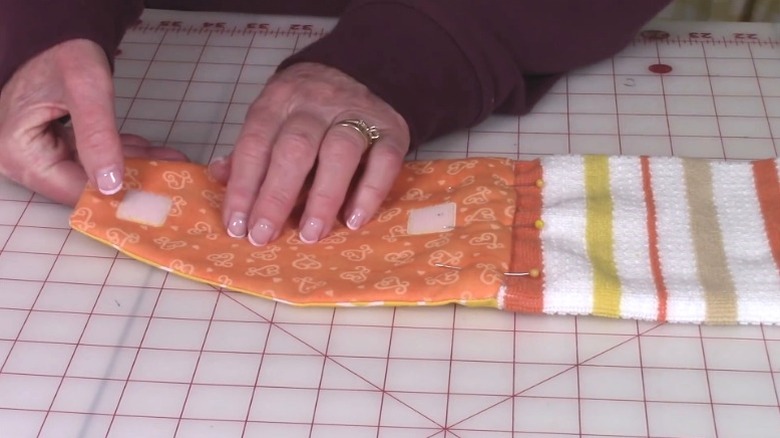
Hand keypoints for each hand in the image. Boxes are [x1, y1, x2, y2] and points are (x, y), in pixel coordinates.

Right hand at [0, 39, 185, 204]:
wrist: (58, 32)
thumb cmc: (64, 53)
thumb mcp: (86, 91)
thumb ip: (97, 137)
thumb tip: (110, 184)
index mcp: (18, 152)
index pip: (70, 188)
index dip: (113, 194)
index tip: (151, 195)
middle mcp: (22, 159)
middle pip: (82, 183)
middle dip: (128, 179)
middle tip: (169, 177)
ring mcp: (38, 152)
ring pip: (91, 171)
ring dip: (130, 166)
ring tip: (170, 164)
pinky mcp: (54, 144)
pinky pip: (90, 156)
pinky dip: (120, 152)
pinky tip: (152, 153)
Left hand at [211, 62, 409, 244]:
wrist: (361, 71)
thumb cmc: (307, 110)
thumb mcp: (273, 119)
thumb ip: (249, 152)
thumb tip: (219, 178)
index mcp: (279, 101)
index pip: (255, 143)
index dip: (244, 187)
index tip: (236, 225)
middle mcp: (316, 104)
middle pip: (295, 148)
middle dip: (276, 196)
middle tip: (264, 236)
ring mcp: (357, 114)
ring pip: (339, 152)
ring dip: (323, 198)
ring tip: (310, 234)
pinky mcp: (391, 130)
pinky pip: (384, 160)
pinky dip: (370, 192)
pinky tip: (354, 221)